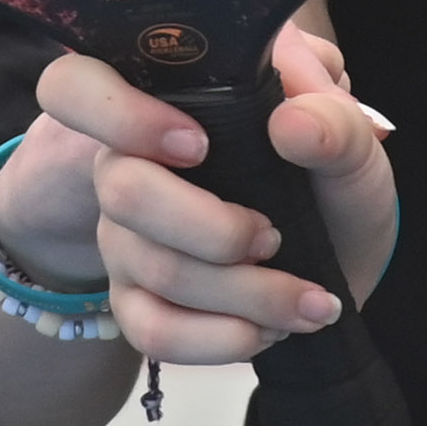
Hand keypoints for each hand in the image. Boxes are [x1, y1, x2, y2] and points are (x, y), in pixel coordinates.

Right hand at [24, 17, 393, 366]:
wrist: (342, 256)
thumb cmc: (328, 179)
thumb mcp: (351, 143)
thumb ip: (333, 120)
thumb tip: (291, 125)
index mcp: (163, 101)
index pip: (75, 86)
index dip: (117, 114)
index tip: (198, 145)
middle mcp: (126, 164)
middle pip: (123, 192)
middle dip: (214, 229)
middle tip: (274, 236)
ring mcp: (124, 236)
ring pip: (155, 269)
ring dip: (247, 293)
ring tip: (308, 300)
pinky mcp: (136, 301)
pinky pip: (152, 332)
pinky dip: (222, 340)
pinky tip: (269, 332)